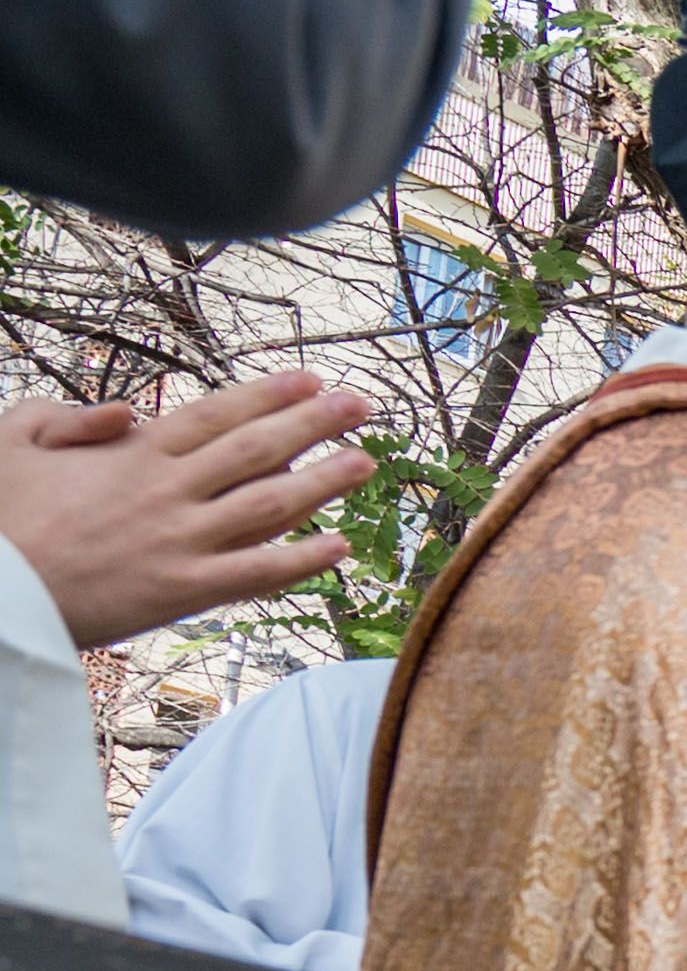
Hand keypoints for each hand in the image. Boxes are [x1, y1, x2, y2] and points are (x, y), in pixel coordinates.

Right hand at [0, 376, 369, 645]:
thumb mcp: (12, 441)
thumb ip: (67, 418)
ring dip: (323, 483)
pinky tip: (342, 547)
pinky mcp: (183, 590)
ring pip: (268, 506)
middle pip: (256, 450)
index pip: (216, 415)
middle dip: (313, 423)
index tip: (310, 379)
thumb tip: (127, 411)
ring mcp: (180, 542)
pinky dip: (303, 560)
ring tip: (366, 462)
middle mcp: (167, 493)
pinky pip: (256, 574)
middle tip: (360, 405)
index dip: (268, 395)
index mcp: (132, 455)